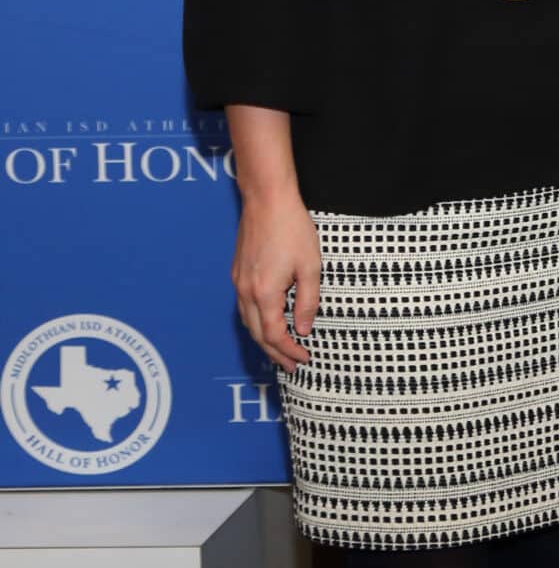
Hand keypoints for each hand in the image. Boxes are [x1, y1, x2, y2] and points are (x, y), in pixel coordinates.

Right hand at [233, 192, 319, 373]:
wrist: (267, 201)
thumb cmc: (292, 230)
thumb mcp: (310, 267)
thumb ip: (307, 301)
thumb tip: (303, 329)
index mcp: (264, 293)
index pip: (274, 334)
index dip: (289, 350)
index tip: (304, 359)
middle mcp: (246, 291)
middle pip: (257, 334)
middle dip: (275, 352)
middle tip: (292, 366)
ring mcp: (239, 282)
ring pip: (248, 322)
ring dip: (264, 339)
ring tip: (281, 351)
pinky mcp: (238, 273)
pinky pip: (245, 307)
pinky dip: (257, 322)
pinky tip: (268, 323)